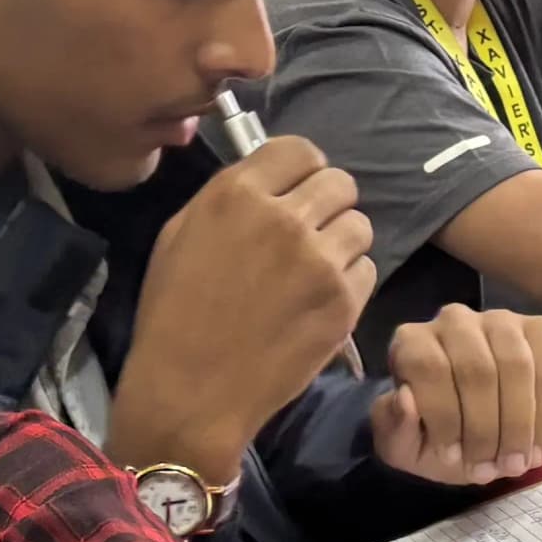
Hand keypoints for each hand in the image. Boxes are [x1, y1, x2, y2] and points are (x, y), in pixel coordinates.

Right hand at [108, 138, 378, 484]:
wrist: (190, 392)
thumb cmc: (173, 314)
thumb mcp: (180, 235)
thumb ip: (229, 197)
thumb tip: (270, 180)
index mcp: (237, 193)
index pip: (301, 150)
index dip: (303, 170)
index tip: (297, 191)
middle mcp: (285, 217)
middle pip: (340, 183)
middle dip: (328, 204)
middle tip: (311, 233)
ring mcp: (320, 261)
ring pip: (360, 226)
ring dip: (343, 243)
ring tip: (315, 272)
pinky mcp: (344, 301)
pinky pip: (367, 270)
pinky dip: (350, 283)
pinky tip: (319, 302)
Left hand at [373, 305, 541, 484]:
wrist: (471, 431)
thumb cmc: (433, 436)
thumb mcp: (405, 448)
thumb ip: (396, 428)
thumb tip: (407, 399)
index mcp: (413, 342)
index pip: (430, 368)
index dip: (444, 417)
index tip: (452, 459)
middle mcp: (455, 320)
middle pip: (478, 369)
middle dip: (487, 429)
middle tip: (492, 470)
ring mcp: (501, 320)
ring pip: (518, 366)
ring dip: (521, 424)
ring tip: (518, 464)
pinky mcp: (540, 331)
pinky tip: (541, 447)